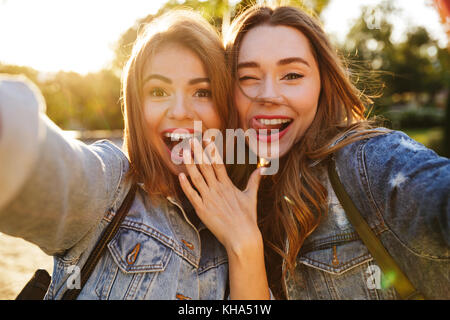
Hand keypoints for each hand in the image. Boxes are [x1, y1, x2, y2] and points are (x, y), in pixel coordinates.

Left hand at [178, 138, 262, 253]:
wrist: (242, 237)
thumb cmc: (247, 218)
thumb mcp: (250, 197)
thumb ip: (254, 182)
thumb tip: (262, 170)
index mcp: (228, 185)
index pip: (218, 163)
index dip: (211, 150)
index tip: (206, 139)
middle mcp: (217, 189)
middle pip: (206, 167)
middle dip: (198, 152)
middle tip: (191, 140)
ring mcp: (209, 199)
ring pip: (197, 178)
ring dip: (190, 165)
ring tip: (184, 153)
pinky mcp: (202, 210)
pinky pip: (192, 195)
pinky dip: (185, 185)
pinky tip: (180, 176)